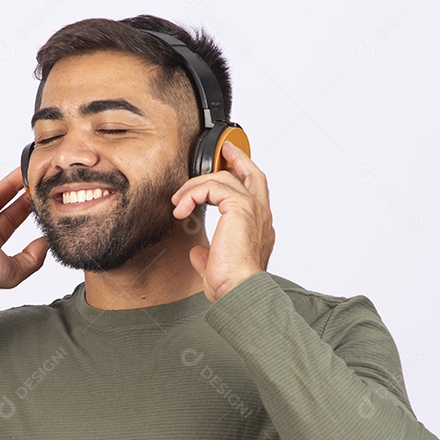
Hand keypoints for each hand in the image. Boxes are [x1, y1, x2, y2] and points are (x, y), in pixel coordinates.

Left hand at [170, 141, 274, 302]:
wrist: (240, 290)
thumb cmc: (233, 284)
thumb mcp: (216, 267)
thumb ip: (209, 255)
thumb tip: (198, 253)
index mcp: (259, 228)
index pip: (254, 194)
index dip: (241, 178)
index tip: (227, 169)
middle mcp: (260, 215)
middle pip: (253, 173)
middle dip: (238, 158)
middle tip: (225, 149)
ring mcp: (252, 209)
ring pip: (224, 178)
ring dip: (196, 185)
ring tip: (179, 200)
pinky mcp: (239, 207)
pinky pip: (212, 186)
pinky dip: (193, 194)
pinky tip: (181, 208)